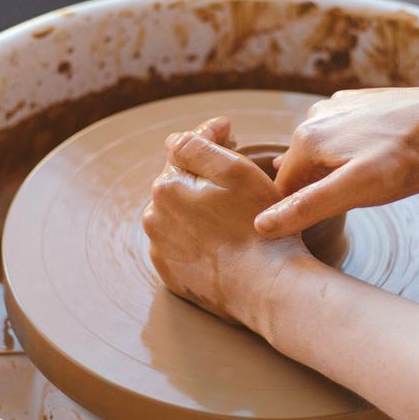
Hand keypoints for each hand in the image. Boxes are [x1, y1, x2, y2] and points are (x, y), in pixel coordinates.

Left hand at [143, 116, 305, 329]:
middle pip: (179, 182)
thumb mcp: (236, 171)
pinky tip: (222, 241)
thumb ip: (199, 145)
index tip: (230, 132)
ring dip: (197, 207)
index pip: (182, 148)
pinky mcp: (172, 275)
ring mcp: (161, 249)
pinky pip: (181, 245)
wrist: (265, 287)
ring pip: (178, 214)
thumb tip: (179, 137)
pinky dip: (197, 237)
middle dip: (201, 174)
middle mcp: (154, 217)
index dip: (209, 136)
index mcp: (166, 186)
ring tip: (230, 214)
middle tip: (235, 175)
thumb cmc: (257, 225)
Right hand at [255, 87, 418, 238]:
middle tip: (362, 199)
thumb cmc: (409, 158)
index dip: (302, 212)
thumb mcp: (356, 191)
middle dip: (324, 189)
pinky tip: (379, 157)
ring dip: (340, 170)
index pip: (283, 190)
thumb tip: (261, 226)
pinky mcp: (359, 102)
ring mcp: (338, 105)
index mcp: (306, 139)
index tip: (329, 222)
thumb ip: (307, 207)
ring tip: (376, 178)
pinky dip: (353, 150)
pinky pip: (344, 134)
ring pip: (324, 153)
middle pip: (303, 170)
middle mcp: (314, 116)